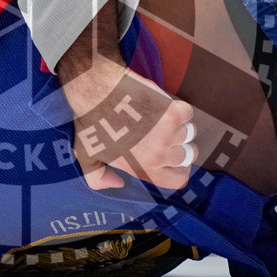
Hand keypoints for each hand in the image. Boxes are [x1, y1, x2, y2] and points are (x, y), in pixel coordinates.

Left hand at [63, 60, 199, 190]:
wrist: (96, 92)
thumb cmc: (91, 123)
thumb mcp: (87, 157)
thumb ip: (99, 178)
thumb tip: (118, 183)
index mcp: (145, 169)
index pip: (179, 179)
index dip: (179, 169)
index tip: (172, 157)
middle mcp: (160, 156)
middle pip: (187, 154)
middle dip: (178, 143)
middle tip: (160, 131)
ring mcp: (168, 135)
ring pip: (188, 132)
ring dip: (177, 124)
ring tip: (156, 117)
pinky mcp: (173, 113)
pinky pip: (187, 113)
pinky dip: (177, 107)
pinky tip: (160, 105)